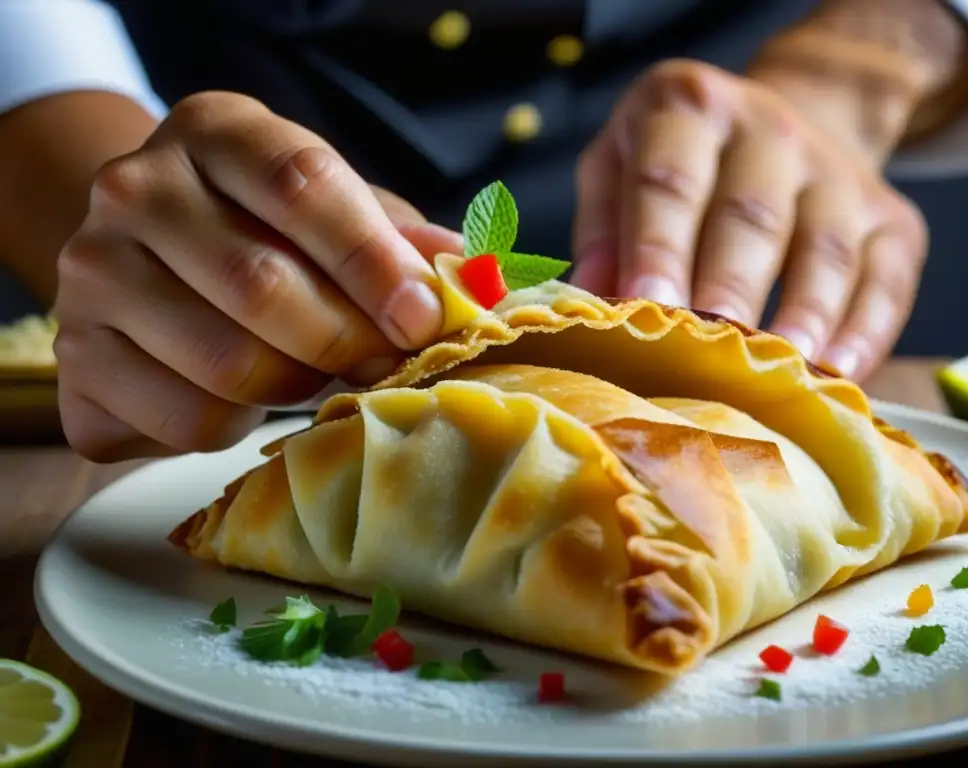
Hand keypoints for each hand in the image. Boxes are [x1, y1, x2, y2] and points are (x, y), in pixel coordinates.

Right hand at [54, 91, 460, 461]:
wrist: (152, 256)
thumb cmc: (266, 232)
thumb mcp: (335, 212)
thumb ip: (399, 241)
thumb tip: (474, 283)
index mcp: (216, 134)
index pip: (303, 185)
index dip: (373, 260)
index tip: (423, 318)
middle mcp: (136, 190)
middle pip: (260, 283)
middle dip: (346, 341)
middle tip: (386, 366)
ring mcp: (92, 273)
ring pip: (225, 364)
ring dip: (296, 386)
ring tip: (316, 377)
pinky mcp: (75, 358)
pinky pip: (183, 419)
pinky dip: (237, 426)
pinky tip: (246, 400)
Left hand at [571, 60, 926, 380]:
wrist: (781, 129)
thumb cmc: (679, 166)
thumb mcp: (619, 167)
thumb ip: (602, 228)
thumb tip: (593, 300)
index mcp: (690, 110)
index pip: (671, 180)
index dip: (659, 246)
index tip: (647, 306)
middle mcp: (770, 131)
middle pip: (751, 217)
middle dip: (728, 290)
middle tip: (708, 357)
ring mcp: (838, 175)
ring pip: (823, 250)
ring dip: (802, 317)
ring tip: (778, 373)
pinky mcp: (892, 220)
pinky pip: (885, 280)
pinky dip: (864, 332)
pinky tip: (837, 374)